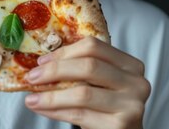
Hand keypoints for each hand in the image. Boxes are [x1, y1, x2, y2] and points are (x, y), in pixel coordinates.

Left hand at [24, 37, 150, 128]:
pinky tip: (42, 109)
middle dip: (55, 70)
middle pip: (89, 66)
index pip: (94, 47)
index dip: (65, 52)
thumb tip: (43, 64)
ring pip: (82, 92)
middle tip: (32, 76)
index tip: (42, 60)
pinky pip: (80, 114)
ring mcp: (131, 105)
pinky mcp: (120, 125)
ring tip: (32, 98)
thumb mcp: (102, 84)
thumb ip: (83, 71)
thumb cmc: (108, 109)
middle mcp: (136, 82)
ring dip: (51, 95)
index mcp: (131, 65)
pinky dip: (56, 111)